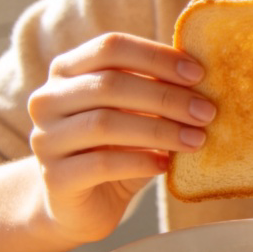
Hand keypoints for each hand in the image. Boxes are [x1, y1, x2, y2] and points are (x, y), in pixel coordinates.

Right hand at [27, 33, 215, 242]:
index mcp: (67, 70)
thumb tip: (202, 72)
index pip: (111, 47)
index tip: (198, 74)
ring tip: (196, 139)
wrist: (82, 204)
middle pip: (110, 84)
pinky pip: (102, 164)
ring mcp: (45, 139)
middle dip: (166, 97)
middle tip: (206, 112)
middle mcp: (47, 99)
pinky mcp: (54, 178)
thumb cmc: (116, 148)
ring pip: (105, 123)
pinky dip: (140, 162)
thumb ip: (156, 88)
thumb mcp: (136, 112)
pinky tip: (165, 165)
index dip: (156, 56)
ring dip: (159, 130)